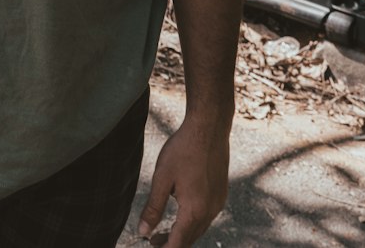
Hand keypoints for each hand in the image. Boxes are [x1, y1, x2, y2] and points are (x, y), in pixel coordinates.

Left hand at [137, 118, 229, 245]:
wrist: (209, 128)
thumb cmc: (183, 149)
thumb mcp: (162, 178)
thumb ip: (153, 208)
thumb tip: (143, 232)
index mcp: (194, 211)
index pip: (179, 244)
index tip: (151, 247)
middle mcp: (210, 211)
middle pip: (190, 239)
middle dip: (171, 244)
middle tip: (152, 241)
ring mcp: (218, 203)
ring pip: (199, 229)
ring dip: (181, 233)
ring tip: (162, 231)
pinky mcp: (221, 193)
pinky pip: (206, 216)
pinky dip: (192, 221)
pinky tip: (180, 212)